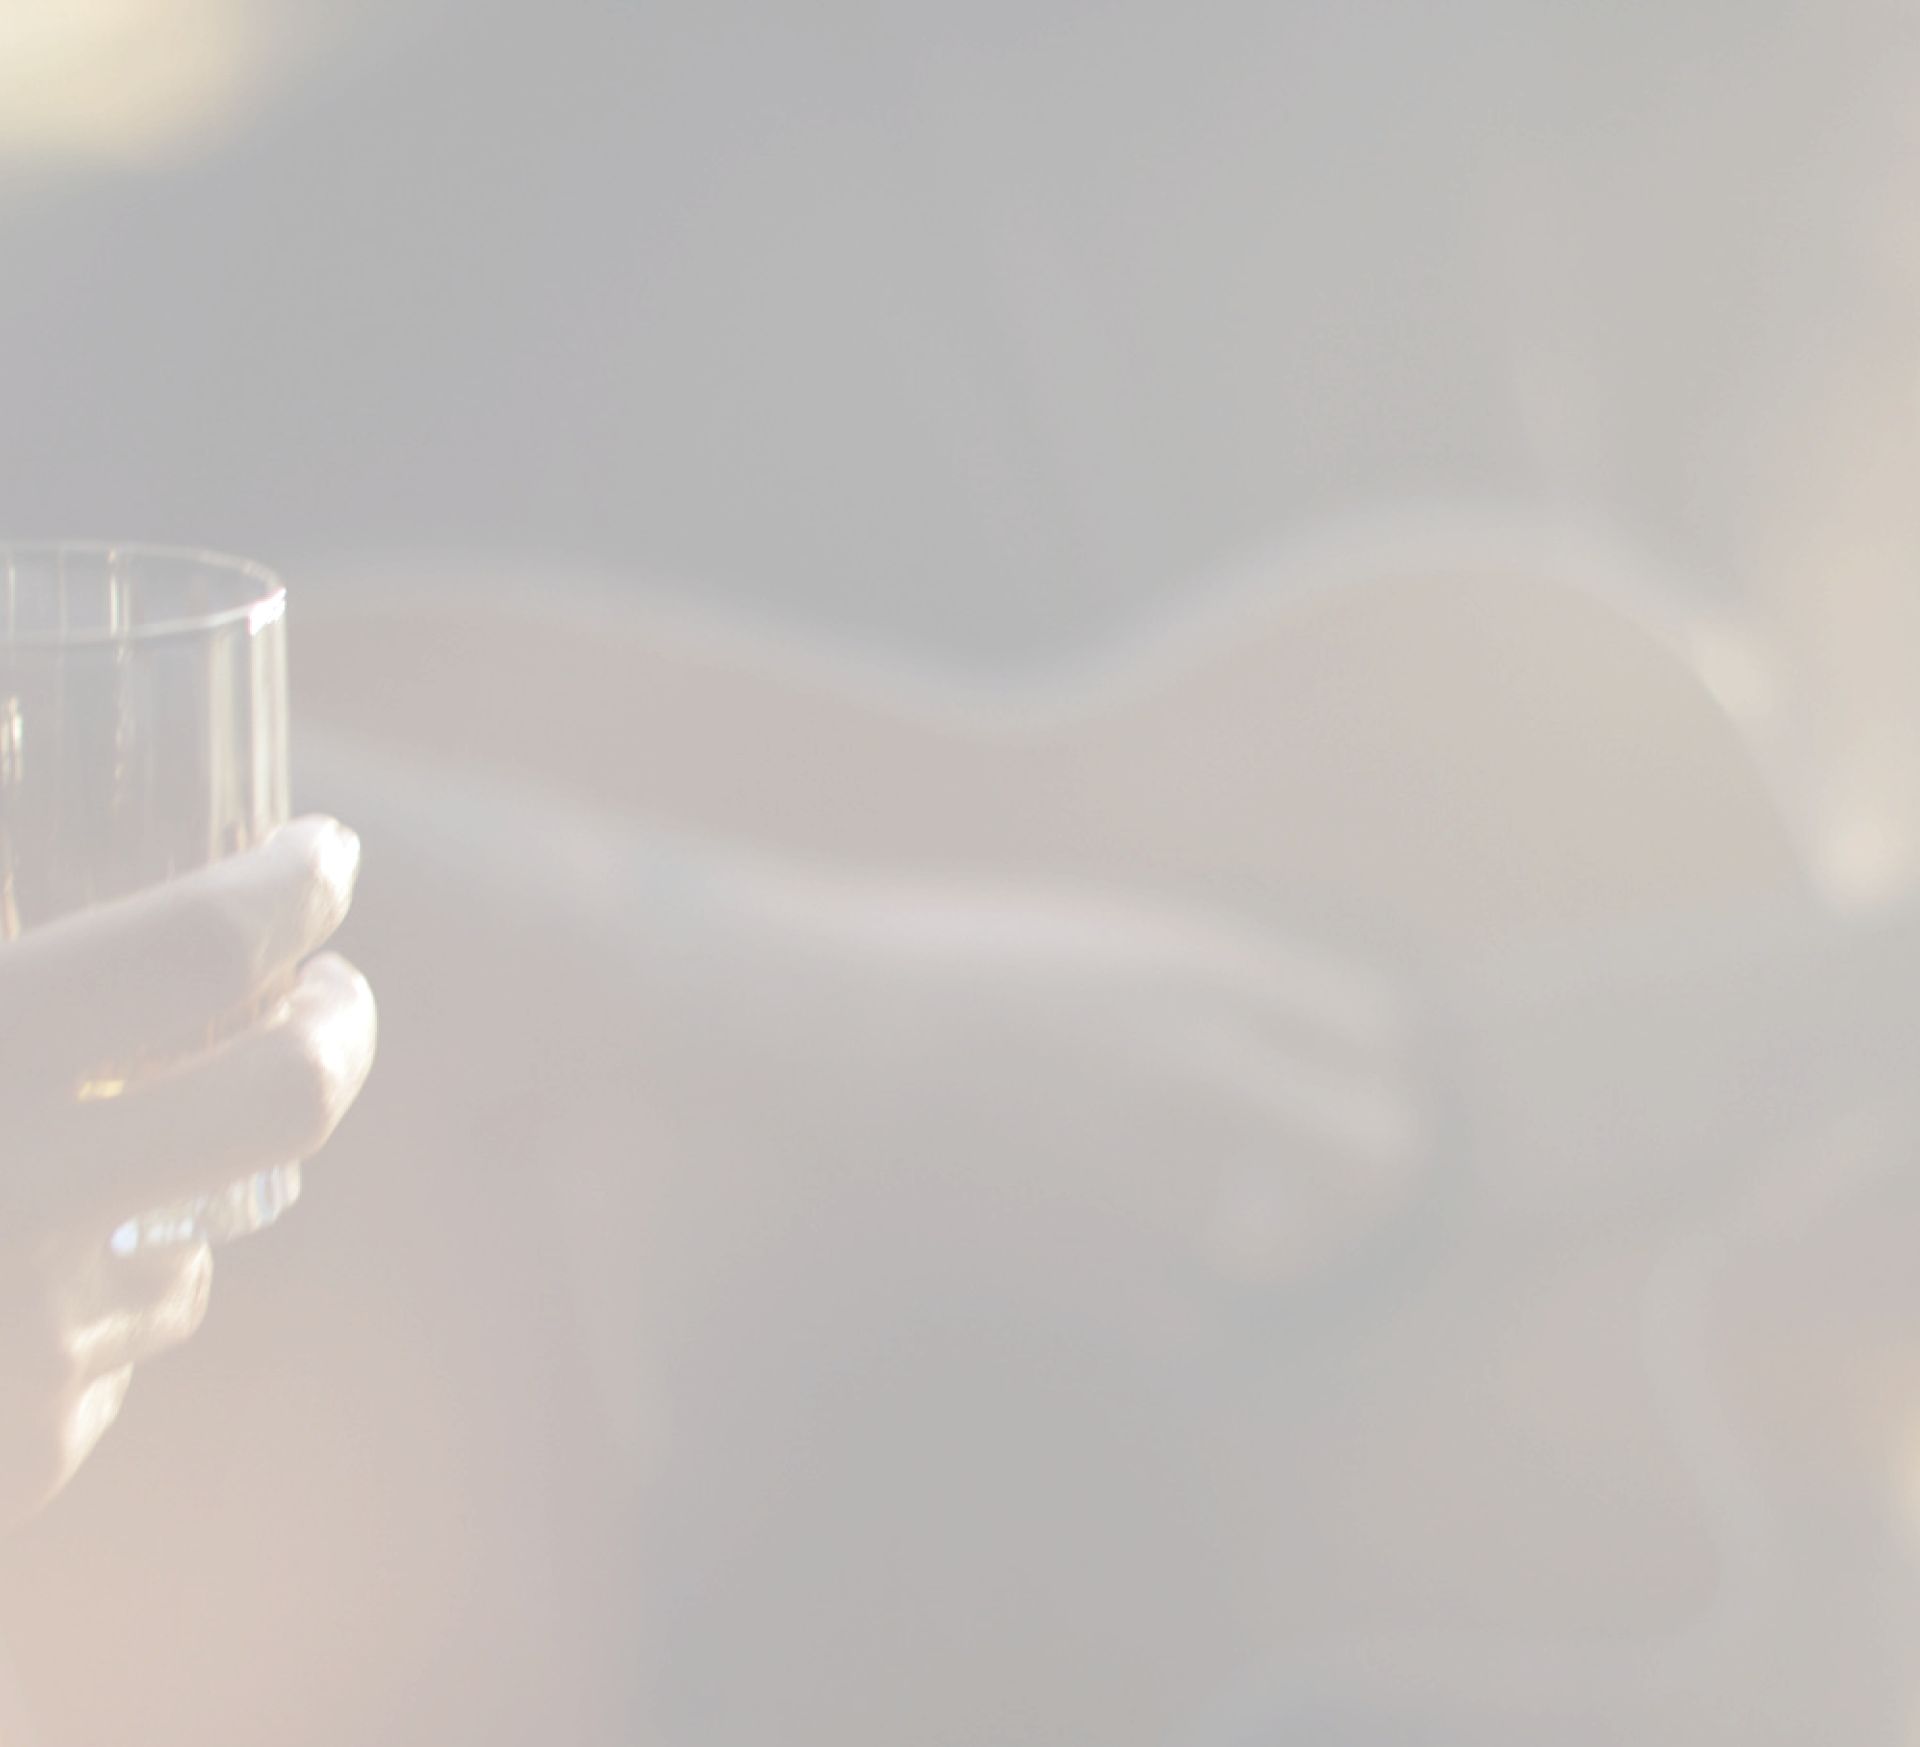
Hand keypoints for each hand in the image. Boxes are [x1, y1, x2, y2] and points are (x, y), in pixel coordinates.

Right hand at [0, 816, 376, 1526]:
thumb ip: (5, 970)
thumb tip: (24, 805)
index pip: (201, 947)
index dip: (290, 884)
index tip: (320, 853)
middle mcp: (10, 1206)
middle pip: (294, 1092)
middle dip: (339, 1022)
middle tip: (326, 983)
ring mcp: (34, 1350)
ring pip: (214, 1233)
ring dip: (199, 1178)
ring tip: (126, 1141)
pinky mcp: (32, 1459)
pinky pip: (125, 1345)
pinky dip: (97, 1293)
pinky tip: (12, 1273)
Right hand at [650, 856, 1428, 1356]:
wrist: (796, 1019)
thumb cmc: (933, 961)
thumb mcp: (1089, 941)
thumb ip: (1200, 990)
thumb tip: (1296, 1052)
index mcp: (1194, 968)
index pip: (1375, 1033)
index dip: (1366, 1064)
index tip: (1335, 1084)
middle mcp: (1190, 1066)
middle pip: (1379, 1152)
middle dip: (1367, 1169)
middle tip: (1316, 1174)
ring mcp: (1132, 1165)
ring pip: (1289, 1245)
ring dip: (1272, 1240)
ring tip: (1229, 1223)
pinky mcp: (1066, 1250)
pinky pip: (1183, 1307)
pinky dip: (1181, 1300)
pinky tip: (1153, 1277)